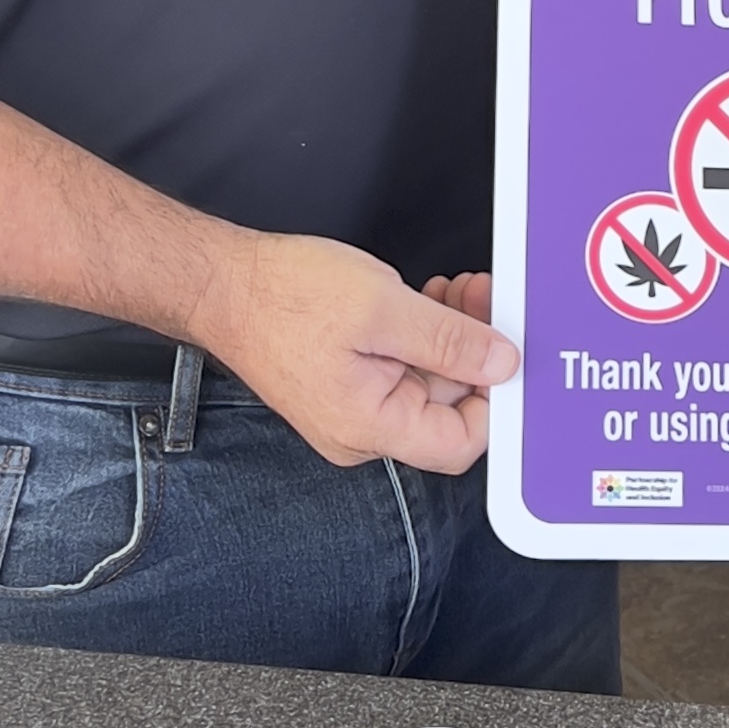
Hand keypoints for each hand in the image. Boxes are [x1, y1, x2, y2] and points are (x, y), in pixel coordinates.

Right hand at [203, 230, 517, 474]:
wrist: (221, 284)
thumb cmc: (282, 296)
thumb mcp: (384, 308)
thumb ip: (450, 340)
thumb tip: (502, 363)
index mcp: (370, 427)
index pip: (460, 443)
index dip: (494, 399)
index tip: (507, 352)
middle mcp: (361, 432)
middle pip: (447, 407)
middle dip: (473, 351)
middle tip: (482, 299)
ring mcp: (352, 409)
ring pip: (426, 382)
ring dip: (450, 336)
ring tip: (456, 292)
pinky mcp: (346, 385)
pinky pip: (400, 369)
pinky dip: (422, 336)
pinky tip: (428, 302)